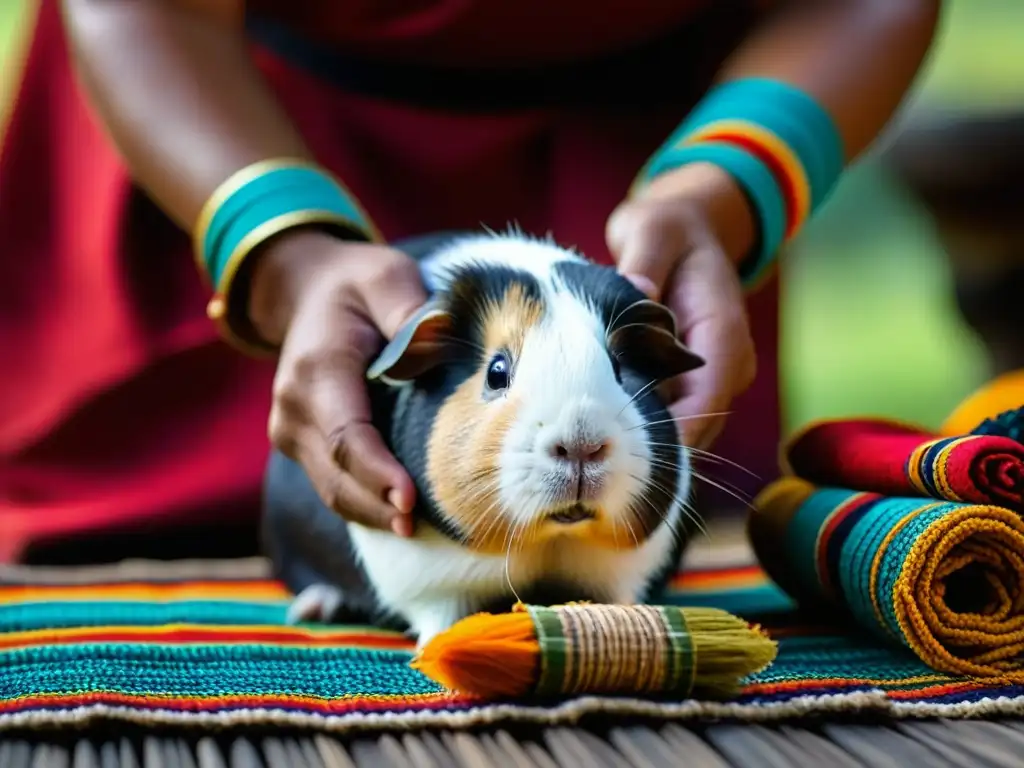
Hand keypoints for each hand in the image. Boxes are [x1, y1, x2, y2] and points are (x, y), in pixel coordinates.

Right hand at [248, 229, 427, 535]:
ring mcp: (291, 429)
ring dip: (372, 513)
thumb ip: (407, 308)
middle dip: (378, 505)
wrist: (309, 290)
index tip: (408, 498)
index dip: (376, 471)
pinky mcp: (300, 443)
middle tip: (421, 527)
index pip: (344, 435)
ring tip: (415, 531)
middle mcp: (293, 406)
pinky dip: (364, 503)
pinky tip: (399, 518)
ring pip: (331, 488)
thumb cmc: (359, 284)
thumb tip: (432, 345)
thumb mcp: (387, 276)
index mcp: (317, 369)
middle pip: (337, 473)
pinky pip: (332, 483)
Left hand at [607, 162, 757, 449]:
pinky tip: (589, 424)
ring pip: (678, 427)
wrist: (689, 229)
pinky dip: (631, 421)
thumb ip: (644, 263)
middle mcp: (725, 365)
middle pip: (692, 425)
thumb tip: (640, 296)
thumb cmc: (671, 227)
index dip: (672, 431)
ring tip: (583, 442)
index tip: (627, 451)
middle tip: (587, 453)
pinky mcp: (685, 383)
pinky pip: (664, 415)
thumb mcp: (654, 229)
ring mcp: (708, 379)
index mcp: (724, 332)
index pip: (706, 396)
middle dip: (646, 444)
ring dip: (636, 437)